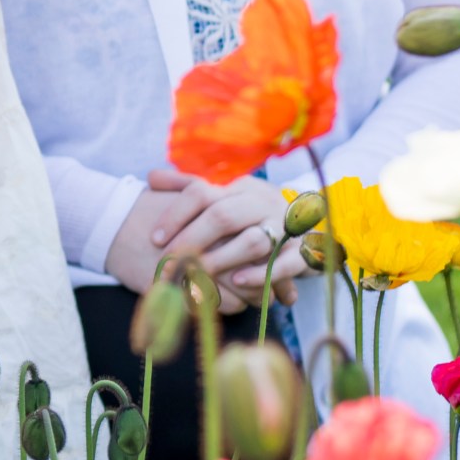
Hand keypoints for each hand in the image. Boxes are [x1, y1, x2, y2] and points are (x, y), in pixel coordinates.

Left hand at [105, 168, 298, 312]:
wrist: (308, 223)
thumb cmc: (250, 213)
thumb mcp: (223, 196)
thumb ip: (188, 187)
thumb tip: (151, 177)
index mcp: (238, 187)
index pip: (201, 192)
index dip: (175, 214)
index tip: (155, 238)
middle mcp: (261, 202)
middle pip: (222, 216)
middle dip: (191, 240)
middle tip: (168, 264)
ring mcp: (284, 226)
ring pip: (253, 240)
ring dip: (221, 259)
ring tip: (196, 274)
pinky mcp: (303, 251)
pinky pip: (285, 263)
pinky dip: (260, 274)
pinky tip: (236, 282)